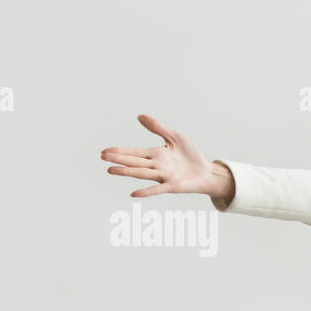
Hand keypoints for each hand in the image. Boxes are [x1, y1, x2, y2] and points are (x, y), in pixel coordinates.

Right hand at [100, 114, 228, 199]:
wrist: (207, 172)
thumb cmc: (191, 156)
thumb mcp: (175, 137)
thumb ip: (158, 128)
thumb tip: (139, 116)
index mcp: (155, 155)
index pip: (134, 153)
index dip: (120, 152)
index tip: (105, 151)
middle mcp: (156, 166)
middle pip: (134, 162)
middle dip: (119, 159)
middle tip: (103, 157)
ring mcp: (163, 177)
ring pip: (142, 173)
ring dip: (127, 172)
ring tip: (111, 170)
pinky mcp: (173, 186)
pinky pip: (157, 189)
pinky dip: (146, 191)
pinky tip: (134, 194)